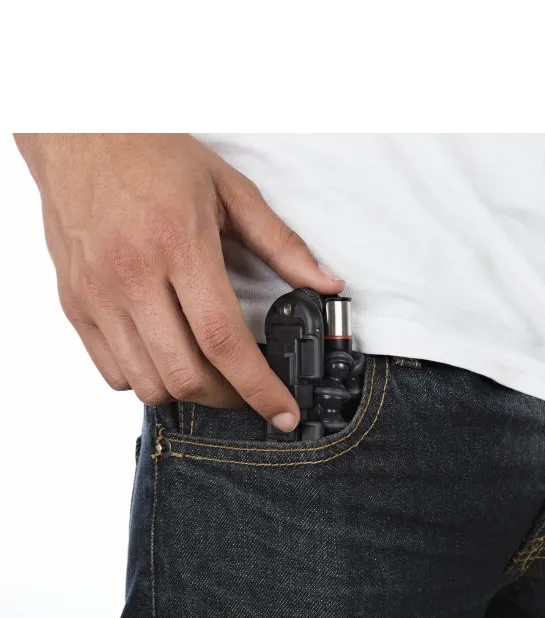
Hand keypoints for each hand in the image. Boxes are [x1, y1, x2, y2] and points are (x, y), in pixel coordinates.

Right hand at [14, 133, 343, 430]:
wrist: (77, 133)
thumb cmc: (153, 155)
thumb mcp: (230, 190)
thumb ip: (281, 244)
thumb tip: (324, 283)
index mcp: (179, 246)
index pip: (224, 341)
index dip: (259, 388)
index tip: (283, 413)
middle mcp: (133, 276)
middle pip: (186, 375)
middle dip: (229, 399)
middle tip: (250, 392)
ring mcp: (98, 294)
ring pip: (148, 383)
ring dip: (188, 392)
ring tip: (211, 375)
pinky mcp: (75, 304)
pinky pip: (111, 372)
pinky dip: (146, 380)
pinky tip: (167, 357)